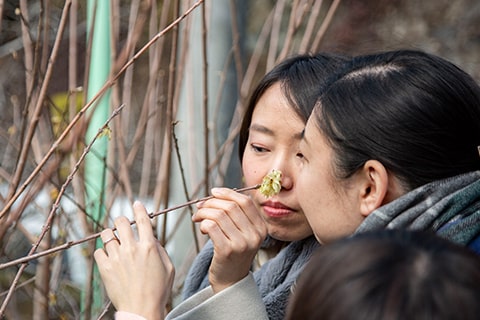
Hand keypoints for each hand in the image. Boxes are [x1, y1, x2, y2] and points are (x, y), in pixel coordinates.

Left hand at [94, 201, 174, 319]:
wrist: (141, 309)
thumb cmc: (158, 291)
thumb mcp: (169, 268)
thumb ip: (161, 250)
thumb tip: (152, 238)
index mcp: (149, 247)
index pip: (143, 219)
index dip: (139, 209)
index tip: (136, 204)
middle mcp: (132, 249)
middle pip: (121, 222)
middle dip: (121, 221)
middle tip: (122, 225)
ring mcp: (117, 258)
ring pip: (107, 234)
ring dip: (110, 235)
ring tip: (113, 240)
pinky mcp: (105, 268)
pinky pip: (98, 251)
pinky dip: (102, 252)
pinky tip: (108, 257)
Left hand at [193, 188, 266, 292]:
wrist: (231, 281)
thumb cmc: (233, 253)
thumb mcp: (243, 233)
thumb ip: (236, 214)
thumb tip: (216, 193)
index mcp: (261, 228)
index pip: (245, 201)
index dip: (227, 193)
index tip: (213, 192)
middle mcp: (254, 235)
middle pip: (230, 206)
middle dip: (211, 203)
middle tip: (200, 207)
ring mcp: (242, 244)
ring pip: (218, 215)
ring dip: (203, 213)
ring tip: (198, 218)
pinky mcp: (227, 251)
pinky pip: (211, 226)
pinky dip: (203, 224)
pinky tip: (202, 229)